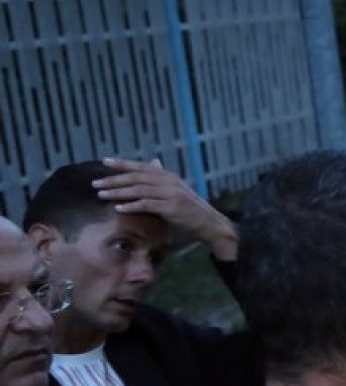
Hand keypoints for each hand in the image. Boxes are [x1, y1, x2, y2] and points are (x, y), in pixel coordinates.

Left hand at [93, 158, 238, 260]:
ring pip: (139, 190)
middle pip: (136, 177)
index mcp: (168, 176)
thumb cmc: (190, 209)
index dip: (122, 164)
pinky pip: (146, 204)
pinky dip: (131, 205)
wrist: (209, 223)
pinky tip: (119, 208)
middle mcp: (169, 181)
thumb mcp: (176, 189)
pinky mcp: (171, 207)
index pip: (141, 167)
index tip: (105, 162)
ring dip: (118, 192)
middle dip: (114, 180)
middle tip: (96, 183)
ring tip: (102, 195)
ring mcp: (171, 194)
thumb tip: (153, 162)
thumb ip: (162, 177)